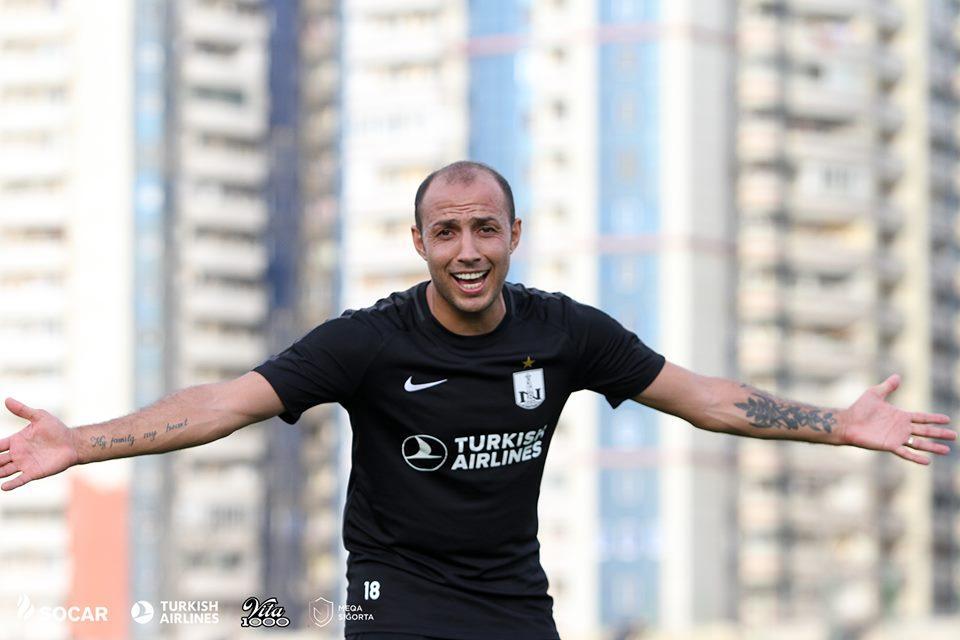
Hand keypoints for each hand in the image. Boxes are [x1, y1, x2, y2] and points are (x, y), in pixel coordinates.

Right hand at [0, 398, 79, 490]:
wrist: (72, 442)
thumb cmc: (56, 429)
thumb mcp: (39, 417)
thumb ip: (23, 410)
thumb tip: (7, 399)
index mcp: (16, 441)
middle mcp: (17, 454)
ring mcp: (24, 464)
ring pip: (4, 471)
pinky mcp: (33, 472)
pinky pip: (19, 480)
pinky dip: (11, 484)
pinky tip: (4, 487)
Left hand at [838, 374, 955, 464]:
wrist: (847, 422)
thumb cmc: (859, 408)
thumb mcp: (875, 394)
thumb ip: (888, 386)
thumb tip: (898, 376)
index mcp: (900, 416)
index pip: (922, 418)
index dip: (934, 419)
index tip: (948, 419)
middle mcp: (901, 428)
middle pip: (925, 431)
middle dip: (939, 433)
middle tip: (954, 436)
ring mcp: (896, 438)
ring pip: (919, 443)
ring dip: (933, 447)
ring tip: (947, 450)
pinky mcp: (889, 445)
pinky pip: (905, 453)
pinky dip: (916, 457)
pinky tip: (928, 461)